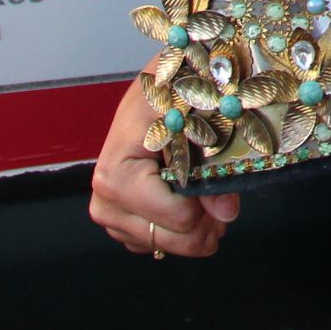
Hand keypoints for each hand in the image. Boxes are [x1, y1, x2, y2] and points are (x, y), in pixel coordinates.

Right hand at [88, 76, 240, 257]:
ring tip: (210, 200)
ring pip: (164, 245)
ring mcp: (109, 211)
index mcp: (117, 171)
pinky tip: (190, 205)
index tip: (217, 183)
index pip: (172, 214)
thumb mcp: (197, 121)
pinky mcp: (118, 220)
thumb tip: (225, 213)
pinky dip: (178, 230)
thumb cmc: (173, 94)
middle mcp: (104, 196)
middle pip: (167, 238)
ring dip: (193, 230)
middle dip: (202, 225)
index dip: (203, 204)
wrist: (157, 84)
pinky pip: (155, 243)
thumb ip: (213, 167)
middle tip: (224, 203)